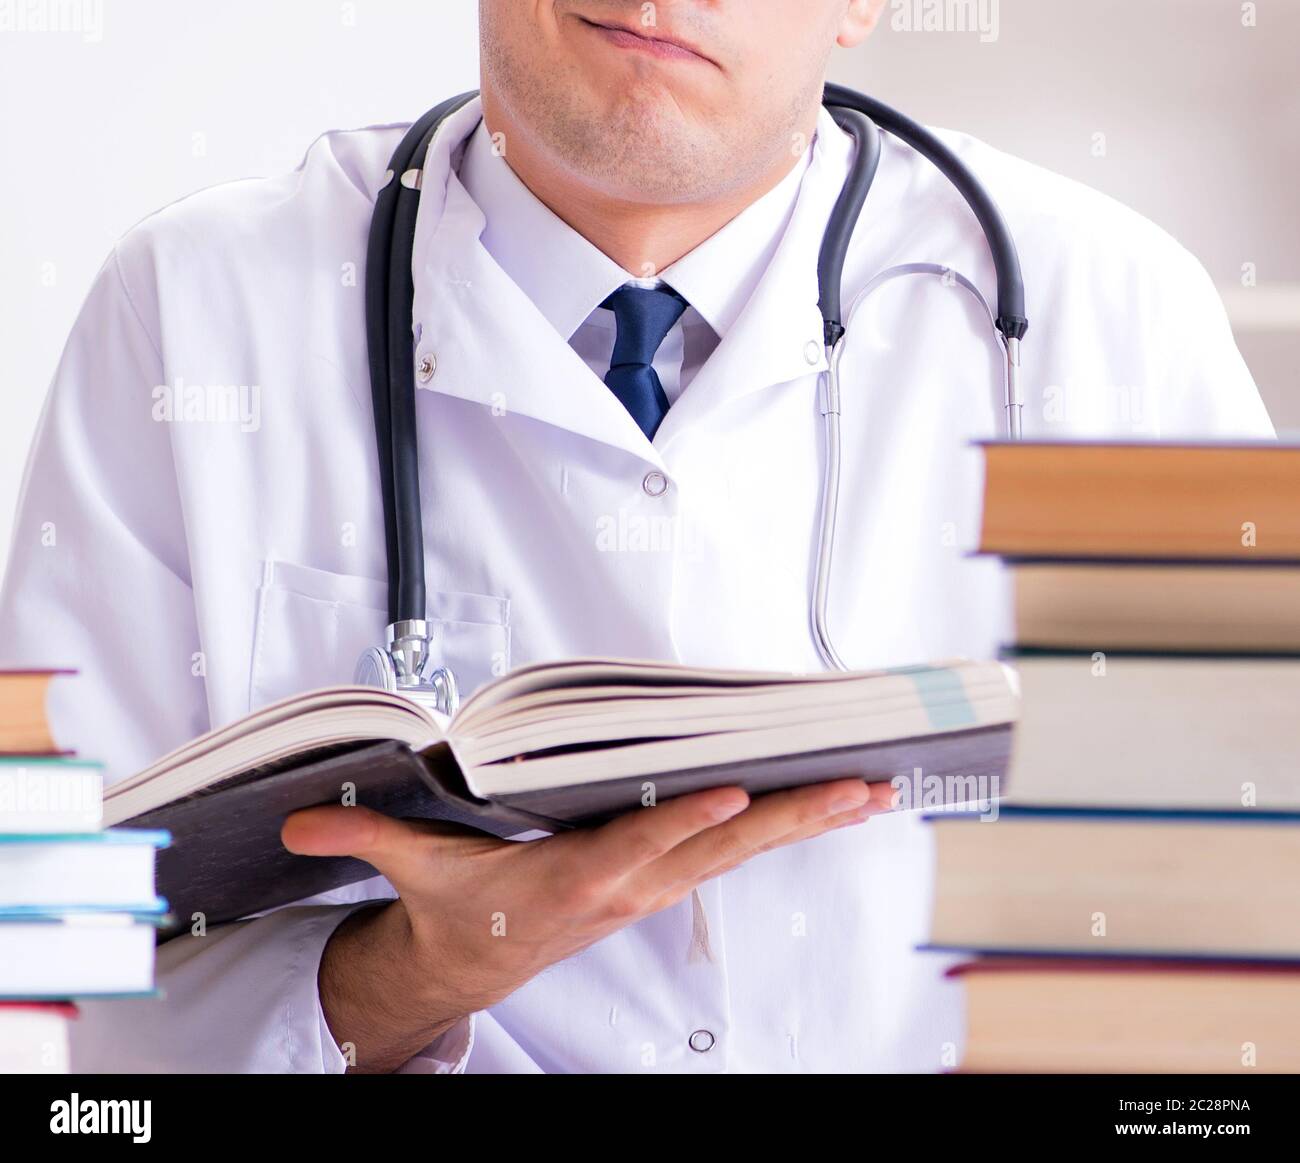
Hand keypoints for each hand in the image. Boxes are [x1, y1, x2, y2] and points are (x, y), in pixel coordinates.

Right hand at [282, 778, 894, 1072]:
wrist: (480, 963)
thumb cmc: (462, 907)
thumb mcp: (412, 872)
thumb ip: (363, 835)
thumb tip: (299, 822)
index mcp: (572, 877)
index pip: (634, 845)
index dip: (683, 820)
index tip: (734, 791)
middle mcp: (628, 882)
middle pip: (718, 847)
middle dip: (790, 817)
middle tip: (859, 786)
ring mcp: (654, 884)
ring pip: (742, 850)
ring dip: (807, 819)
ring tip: (872, 788)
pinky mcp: (664, 878)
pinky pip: (736, 850)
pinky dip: (786, 824)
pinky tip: (829, 804)